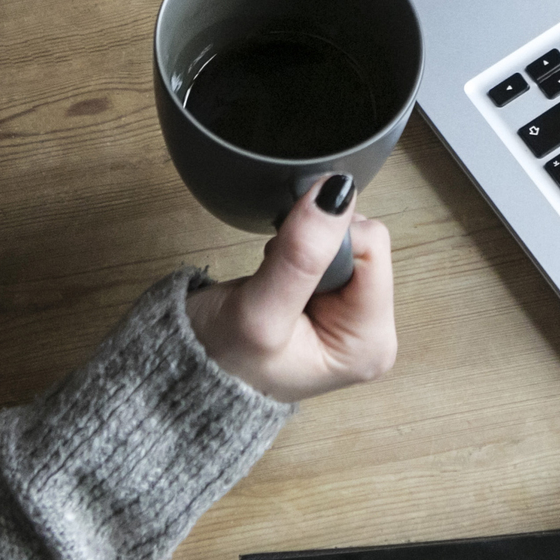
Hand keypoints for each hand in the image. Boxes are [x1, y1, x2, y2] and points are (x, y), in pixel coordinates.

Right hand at [183, 177, 396, 403]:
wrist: (186, 369)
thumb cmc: (220, 358)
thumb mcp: (258, 312)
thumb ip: (300, 255)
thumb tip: (337, 190)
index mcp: (370, 344)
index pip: (373, 247)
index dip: (326, 239)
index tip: (286, 263)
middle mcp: (373, 331)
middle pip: (364, 243)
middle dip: (317, 245)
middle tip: (277, 275)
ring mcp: (355, 316)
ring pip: (347, 241)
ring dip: (306, 247)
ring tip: (275, 279)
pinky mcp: (336, 301)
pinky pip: (332, 249)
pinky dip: (302, 250)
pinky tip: (279, 275)